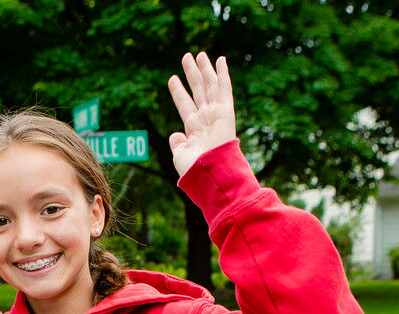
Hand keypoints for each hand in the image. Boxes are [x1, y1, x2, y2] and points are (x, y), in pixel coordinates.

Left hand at [167, 52, 237, 176]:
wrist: (210, 173)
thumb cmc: (195, 170)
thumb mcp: (180, 156)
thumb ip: (177, 144)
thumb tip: (175, 135)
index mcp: (194, 129)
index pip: (184, 104)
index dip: (178, 91)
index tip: (172, 78)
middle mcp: (205, 119)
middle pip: (197, 90)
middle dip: (192, 74)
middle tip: (187, 57)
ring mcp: (216, 114)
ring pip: (209, 86)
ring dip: (204, 69)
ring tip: (198, 54)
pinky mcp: (226, 111)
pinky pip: (224, 88)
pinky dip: (223, 74)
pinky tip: (221, 59)